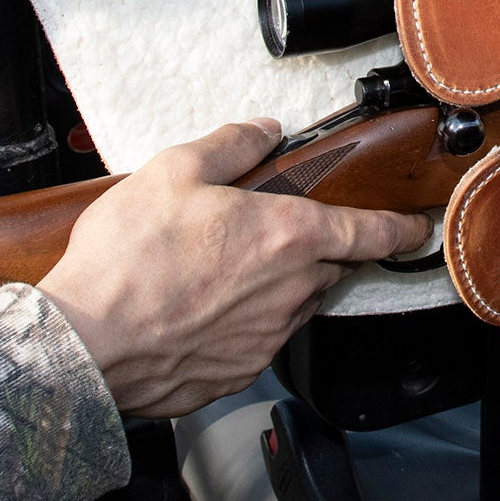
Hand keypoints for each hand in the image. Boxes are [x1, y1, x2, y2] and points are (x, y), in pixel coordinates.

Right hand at [39, 119, 428, 417]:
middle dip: (316, 250)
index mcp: (291, 236)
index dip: (399, 228)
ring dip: (278, 288)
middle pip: (329, 267)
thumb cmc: (127, 259)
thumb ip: (230, 145)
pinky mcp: (238, 372)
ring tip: (225, 272)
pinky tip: (201, 311)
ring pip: (295, 305)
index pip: (371, 232)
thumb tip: (264, 129)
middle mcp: (292, 290)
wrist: (84, 345)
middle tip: (275, 236)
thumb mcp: (174, 171)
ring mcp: (268, 337)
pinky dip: (242, 324)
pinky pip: (258, 341)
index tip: (415, 228)